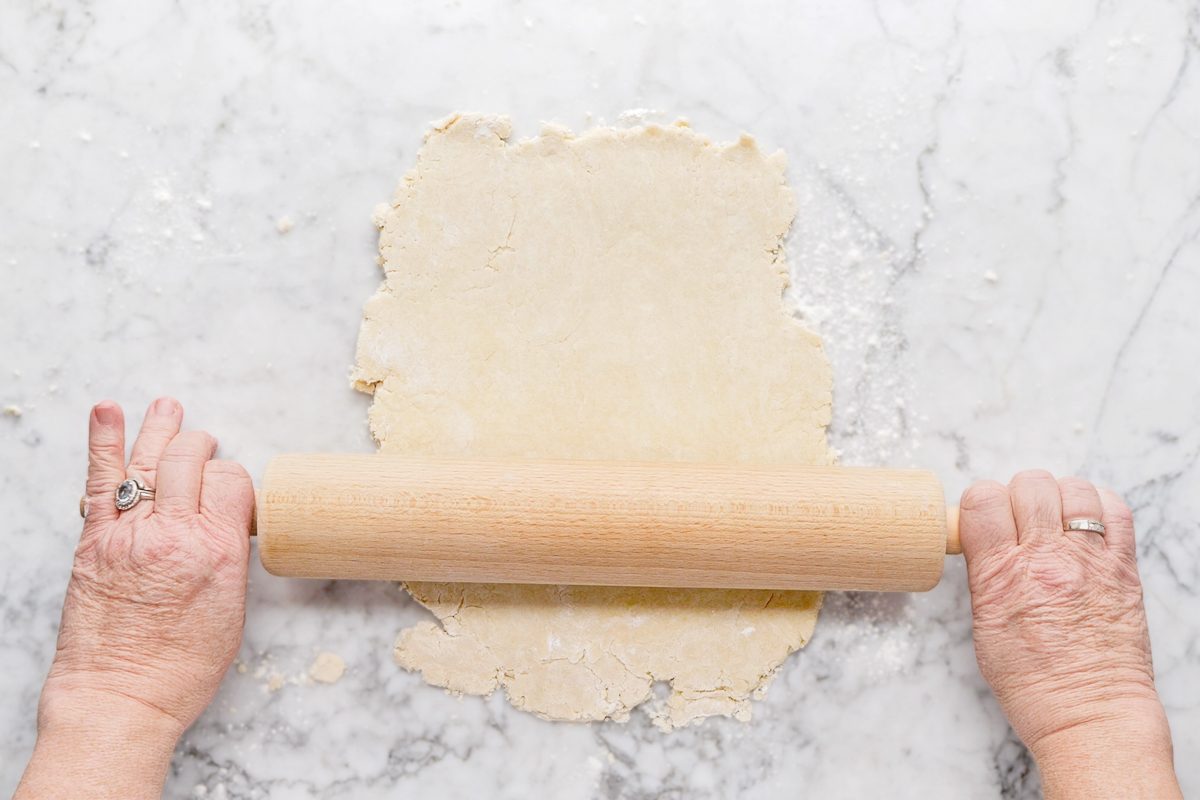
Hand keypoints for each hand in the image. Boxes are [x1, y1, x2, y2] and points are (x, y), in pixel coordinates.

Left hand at [17, 398, 253, 798]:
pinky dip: (102, 440)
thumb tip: (223, 526)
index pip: (232, 481)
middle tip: (203, 443)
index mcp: (219, 550)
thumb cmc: (180, 669)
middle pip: (192, 460)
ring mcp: (131, 533)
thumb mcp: (230, 610)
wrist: (120, 699)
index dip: (232, 477)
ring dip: (160, 427)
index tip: (227, 486)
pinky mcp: (93, 542)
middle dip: (200, 444)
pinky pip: (99, 479)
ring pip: (149, 459)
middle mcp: (176, 532)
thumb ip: (227, 557)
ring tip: (167, 405)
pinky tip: (106, 411)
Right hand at [959, 470, 1179, 798]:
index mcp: (1001, 577)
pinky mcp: (1124, 568)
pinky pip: (1116, 509)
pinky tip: (1087, 525)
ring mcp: (1089, 561)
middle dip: (1019, 496)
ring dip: (1060, 498)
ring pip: (1073, 487)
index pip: (982, 500)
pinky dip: (1099, 506)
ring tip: (1056, 523)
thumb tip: (984, 539)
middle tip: (1021, 521)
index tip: (984, 519)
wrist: (1090, 717)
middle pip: (1029, 484)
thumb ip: (984, 575)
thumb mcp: (984, 627)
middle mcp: (1046, 560)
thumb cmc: (1034, 683)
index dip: (980, 503)